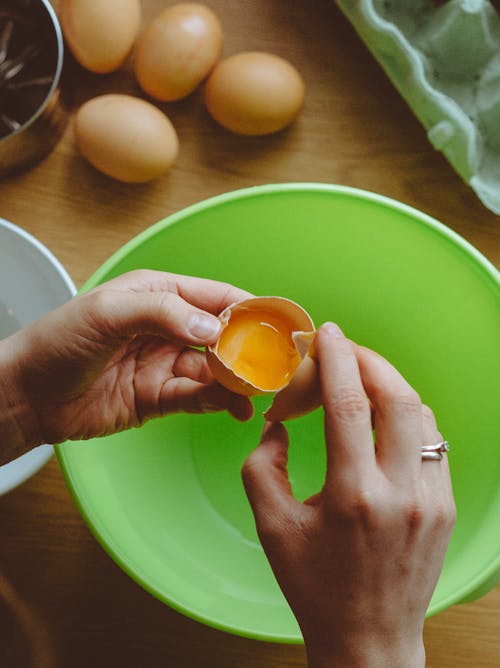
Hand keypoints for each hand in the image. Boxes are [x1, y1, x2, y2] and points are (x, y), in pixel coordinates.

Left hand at [0, 270, 252, 463]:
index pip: (214, 296)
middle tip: (275, 366)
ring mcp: (164, 363)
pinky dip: (218, 402)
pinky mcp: (159, 397)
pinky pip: (197, 397)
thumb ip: (162, 313)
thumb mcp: (107, 314)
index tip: (277, 324)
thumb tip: (212, 328)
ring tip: (257, 393)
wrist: (27, 396)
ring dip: (237, 380)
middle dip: (249, 349)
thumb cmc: (57, 342)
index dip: (248, 308)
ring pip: (214, 370)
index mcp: (157, 294)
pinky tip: (233, 408)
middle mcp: (166, 327)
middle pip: (221, 336)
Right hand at [242, 323, 455, 667]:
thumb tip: (278, 424)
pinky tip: (384, 417)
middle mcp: (400, 494)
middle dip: (369, 360)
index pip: (348, 405)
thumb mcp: (272, 527)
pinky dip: (408, 416)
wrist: (370, 638)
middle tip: (344, 348)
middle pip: (397, 397)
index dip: (337, 360)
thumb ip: (263, 465)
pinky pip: (432, 441)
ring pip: (421, 414)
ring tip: (360, 380)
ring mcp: (430, 500)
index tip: (327, 333)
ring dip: (390, 386)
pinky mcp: (444, 507)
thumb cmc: (315, 587)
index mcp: (352, 497)